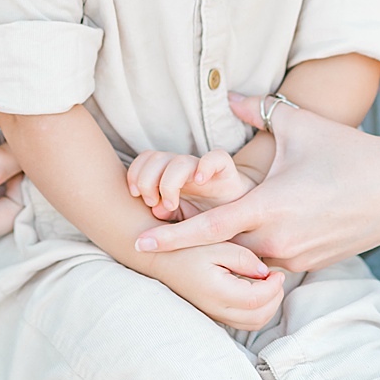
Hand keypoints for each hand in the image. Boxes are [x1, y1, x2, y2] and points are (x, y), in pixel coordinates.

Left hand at [127, 148, 260, 220]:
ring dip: (169, 181)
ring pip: (180, 160)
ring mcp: (205, 171)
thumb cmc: (208, 219)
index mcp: (171, 177)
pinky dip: (206, 166)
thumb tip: (156, 211)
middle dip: (147, 179)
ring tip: (171, 203)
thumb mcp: (181, 221)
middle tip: (152, 202)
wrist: (245, 219)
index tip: (135, 195)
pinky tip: (199, 181)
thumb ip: (167, 216)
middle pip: (156, 157)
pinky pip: (218, 158)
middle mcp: (185, 170)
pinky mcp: (228, 173)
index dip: (135, 173)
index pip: (147, 160)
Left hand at [133, 91, 379, 270]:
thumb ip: (255, 109)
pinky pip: (270, 263)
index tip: (139, 242)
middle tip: (165, 218)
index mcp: (269, 207)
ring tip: (199, 227)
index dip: (172, 236)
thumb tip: (224, 95)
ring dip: (225, 246)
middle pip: (220, 247)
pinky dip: (252, 251)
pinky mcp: (313, 265)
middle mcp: (280, 240)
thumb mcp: (299, 124)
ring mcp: (298, 257)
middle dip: (192, 236)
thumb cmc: (349, 151)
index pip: (208, 228)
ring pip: (245, 257)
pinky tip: (241, 237)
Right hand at [140, 239, 285, 330]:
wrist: (159, 258)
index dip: (274, 287)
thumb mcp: (215, 243)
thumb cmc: (186, 247)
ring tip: (267, 285)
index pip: (257, 299)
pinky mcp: (213, 314)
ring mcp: (214, 314)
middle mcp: (216, 308)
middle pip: (259, 317)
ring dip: (268, 307)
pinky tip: (254, 291)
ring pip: (253, 324)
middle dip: (274, 299)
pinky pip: (243, 322)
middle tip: (276, 278)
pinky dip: (256, 312)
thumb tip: (265, 273)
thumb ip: (243, 258)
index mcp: (217, 291)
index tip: (277, 272)